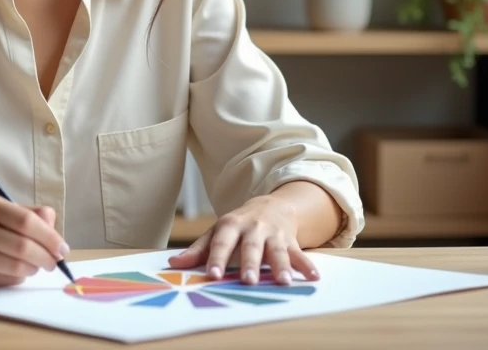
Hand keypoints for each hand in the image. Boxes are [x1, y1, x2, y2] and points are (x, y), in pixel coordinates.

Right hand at [0, 194, 69, 288]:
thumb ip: (27, 213)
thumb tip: (54, 228)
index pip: (26, 221)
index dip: (50, 237)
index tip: (62, 248)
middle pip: (23, 247)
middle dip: (46, 257)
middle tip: (54, 262)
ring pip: (15, 267)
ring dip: (33, 269)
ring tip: (36, 266)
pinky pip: (3, 280)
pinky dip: (18, 278)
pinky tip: (18, 272)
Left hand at [167, 195, 319, 285]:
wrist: (272, 205)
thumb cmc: (239, 225)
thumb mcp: (217, 231)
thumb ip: (198, 249)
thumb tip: (173, 264)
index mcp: (231, 225)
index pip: (222, 242)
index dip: (216, 258)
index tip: (212, 275)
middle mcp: (253, 228)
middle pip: (251, 247)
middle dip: (250, 263)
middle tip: (248, 281)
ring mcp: (273, 234)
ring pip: (277, 250)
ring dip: (281, 266)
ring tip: (284, 282)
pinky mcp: (290, 240)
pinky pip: (299, 253)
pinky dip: (307, 265)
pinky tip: (313, 277)